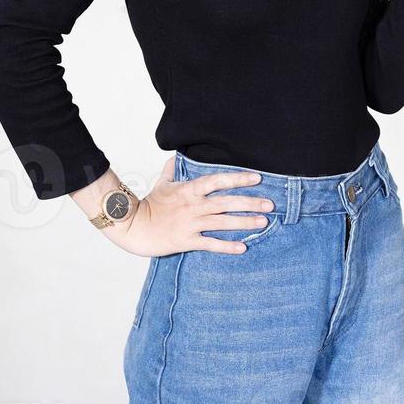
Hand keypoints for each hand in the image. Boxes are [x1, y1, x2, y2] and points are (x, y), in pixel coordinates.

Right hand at [105, 157, 273, 257]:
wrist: (134, 226)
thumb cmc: (149, 204)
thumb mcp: (162, 183)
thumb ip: (172, 170)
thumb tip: (176, 157)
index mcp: (189, 189)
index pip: (217, 180)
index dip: (237, 179)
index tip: (256, 178)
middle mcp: (193, 206)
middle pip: (226, 202)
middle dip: (249, 202)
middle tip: (270, 204)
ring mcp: (191, 223)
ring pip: (222, 222)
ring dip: (244, 222)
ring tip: (263, 222)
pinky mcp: (187, 240)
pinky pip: (210, 244)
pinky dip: (227, 246)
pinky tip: (243, 247)